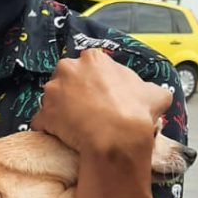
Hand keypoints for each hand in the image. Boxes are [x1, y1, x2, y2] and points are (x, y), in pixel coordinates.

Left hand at [30, 48, 172, 154]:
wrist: (117, 138)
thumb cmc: (136, 112)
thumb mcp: (155, 94)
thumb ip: (149, 88)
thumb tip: (154, 93)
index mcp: (92, 59)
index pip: (89, 64)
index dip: (95, 80)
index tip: (100, 93)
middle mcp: (67, 69)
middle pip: (66, 78)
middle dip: (73, 91)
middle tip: (86, 109)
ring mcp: (51, 92)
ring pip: (52, 99)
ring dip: (60, 110)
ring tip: (75, 126)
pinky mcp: (42, 115)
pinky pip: (42, 122)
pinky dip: (49, 129)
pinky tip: (61, 138)